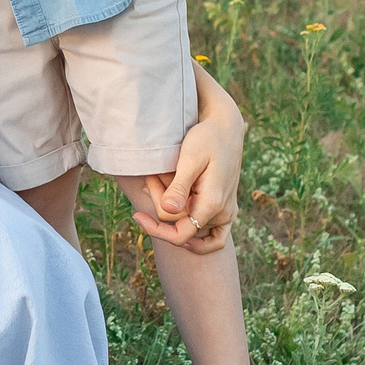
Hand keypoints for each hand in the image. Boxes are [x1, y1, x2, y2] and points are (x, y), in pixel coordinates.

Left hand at [129, 64, 243, 253]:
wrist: (226, 127)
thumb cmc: (206, 138)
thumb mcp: (190, 158)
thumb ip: (180, 187)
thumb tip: (167, 211)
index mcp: (213, 203)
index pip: (179, 234)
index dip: (155, 230)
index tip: (136, 215)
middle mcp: (223, 213)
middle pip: (182, 227)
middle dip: (161, 206)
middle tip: (151, 178)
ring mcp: (227, 212)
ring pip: (194, 231)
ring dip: (174, 215)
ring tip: (161, 186)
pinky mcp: (226, 208)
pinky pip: (214, 236)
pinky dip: (198, 237)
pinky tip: (180, 221)